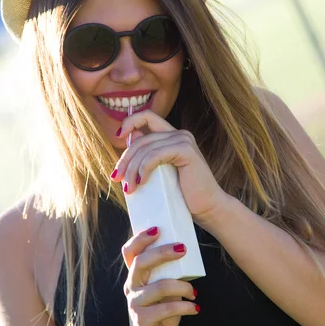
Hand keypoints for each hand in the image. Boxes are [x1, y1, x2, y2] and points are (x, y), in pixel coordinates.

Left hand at [111, 110, 225, 225]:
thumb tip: (127, 145)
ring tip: (129, 188)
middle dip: (125, 159)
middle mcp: (179, 134)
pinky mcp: (187, 151)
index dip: (129, 122)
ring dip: (132, 169)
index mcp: (173, 136)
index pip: (147, 116)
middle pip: (141, 139)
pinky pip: (155, 155)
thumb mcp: (160, 174)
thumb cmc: (183, 195)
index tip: (117, 137)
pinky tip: (141, 182)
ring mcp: (184, 141)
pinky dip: (144, 168)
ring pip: (145, 148)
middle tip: (117, 178)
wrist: (207, 208)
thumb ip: (147, 158)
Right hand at [122, 226, 198, 325]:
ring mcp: (134, 304)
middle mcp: (130, 287)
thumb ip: (167, 275)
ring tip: (194, 292)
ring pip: (159, 286)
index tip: (157, 229)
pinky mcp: (142, 320)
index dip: (140, 238)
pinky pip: (167, 308)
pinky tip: (195, 308)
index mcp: (135, 277)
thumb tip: (186, 254)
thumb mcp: (162, 291)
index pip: (129, 252)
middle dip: (163, 252)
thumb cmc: (159, 315)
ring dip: (182, 287)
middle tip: (183, 248)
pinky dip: (185, 307)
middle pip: (142, 262)